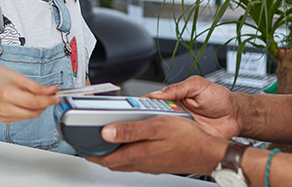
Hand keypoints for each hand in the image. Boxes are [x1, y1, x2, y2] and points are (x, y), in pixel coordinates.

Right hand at [0, 65, 59, 123]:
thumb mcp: (17, 76)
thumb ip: (35, 86)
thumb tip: (50, 91)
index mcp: (7, 94)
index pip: (34, 102)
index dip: (49, 100)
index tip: (57, 96)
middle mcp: (4, 108)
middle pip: (34, 112)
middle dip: (45, 104)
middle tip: (51, 94)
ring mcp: (4, 115)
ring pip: (30, 116)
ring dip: (38, 107)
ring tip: (38, 95)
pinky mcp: (4, 119)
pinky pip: (23, 117)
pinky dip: (29, 110)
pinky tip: (26, 101)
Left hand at [86, 115, 225, 174]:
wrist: (209, 153)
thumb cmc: (187, 138)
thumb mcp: (156, 126)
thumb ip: (130, 130)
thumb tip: (106, 132)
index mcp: (138, 153)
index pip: (107, 158)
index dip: (92, 154)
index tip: (82, 147)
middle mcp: (143, 162)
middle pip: (115, 162)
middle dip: (101, 155)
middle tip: (90, 146)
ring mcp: (151, 165)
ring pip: (126, 162)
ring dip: (114, 155)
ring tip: (107, 144)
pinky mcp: (159, 164)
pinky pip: (138, 161)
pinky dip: (129, 154)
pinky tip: (134, 145)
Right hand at [147, 75, 241, 138]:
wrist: (236, 116)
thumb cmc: (219, 98)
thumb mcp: (198, 85)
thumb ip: (178, 87)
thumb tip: (158, 92)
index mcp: (173, 98)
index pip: (151, 101)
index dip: (140, 105)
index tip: (131, 109)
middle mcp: (174, 114)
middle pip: (152, 118)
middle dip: (143, 121)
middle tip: (138, 123)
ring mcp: (179, 128)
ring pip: (160, 132)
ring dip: (153, 134)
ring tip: (147, 134)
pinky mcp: (186, 140)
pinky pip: (173, 144)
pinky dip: (166, 145)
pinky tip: (162, 145)